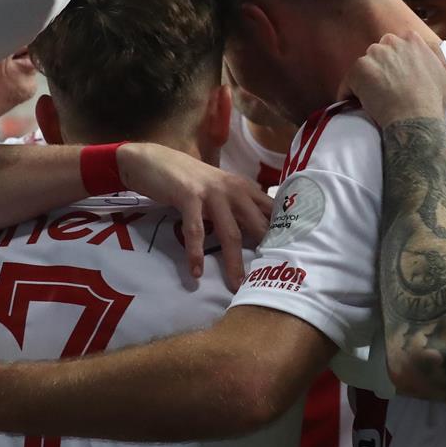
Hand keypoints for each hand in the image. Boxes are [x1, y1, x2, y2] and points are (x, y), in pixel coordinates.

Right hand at [118, 144, 273, 289]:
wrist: (154, 161)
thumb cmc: (190, 181)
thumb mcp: (220, 191)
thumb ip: (238, 207)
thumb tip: (259, 234)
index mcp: (245, 188)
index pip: (273, 212)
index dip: (283, 234)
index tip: (291, 258)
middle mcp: (234, 189)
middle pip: (257, 227)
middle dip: (264, 254)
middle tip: (267, 281)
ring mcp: (212, 192)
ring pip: (231, 233)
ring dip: (234, 262)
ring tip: (236, 285)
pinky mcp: (189, 196)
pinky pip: (196, 231)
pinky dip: (196, 253)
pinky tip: (196, 272)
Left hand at [347, 33, 445, 126]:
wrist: (415, 117)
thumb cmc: (432, 99)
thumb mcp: (444, 71)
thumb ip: (434, 53)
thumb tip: (426, 46)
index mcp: (412, 39)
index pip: (396, 45)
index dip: (395, 63)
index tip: (396, 77)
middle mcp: (391, 42)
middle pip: (379, 53)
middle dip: (380, 68)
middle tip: (384, 88)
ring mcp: (373, 55)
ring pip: (364, 67)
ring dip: (366, 80)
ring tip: (372, 99)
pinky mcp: (358, 70)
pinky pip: (349, 82)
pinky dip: (349, 93)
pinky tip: (355, 105)